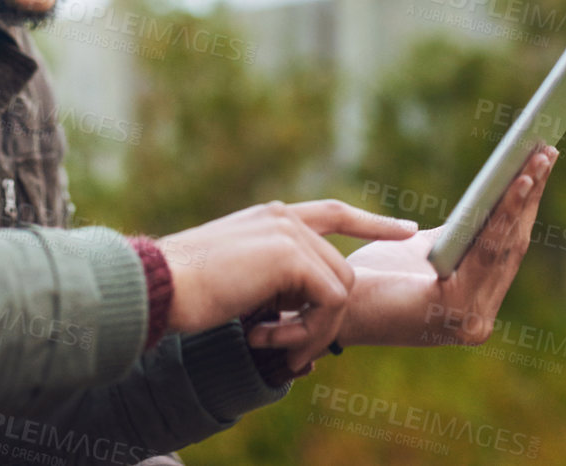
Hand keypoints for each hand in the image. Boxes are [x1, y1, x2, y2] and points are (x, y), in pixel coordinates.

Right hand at [157, 200, 415, 370]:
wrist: (158, 286)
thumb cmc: (185, 291)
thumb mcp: (238, 278)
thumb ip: (273, 280)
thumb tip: (304, 311)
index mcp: (270, 218)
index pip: (332, 213)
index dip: (370, 222)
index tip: (406, 229)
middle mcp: (282, 217)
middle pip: (340, 269)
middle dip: (326, 319)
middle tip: (291, 352)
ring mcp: (289, 232)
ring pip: (340, 289)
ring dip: (315, 331)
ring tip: (276, 348)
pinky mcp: (292, 255)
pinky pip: (330, 302)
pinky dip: (309, 332)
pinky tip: (269, 340)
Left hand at [251, 146, 557, 349]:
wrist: (322, 309)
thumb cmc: (366, 278)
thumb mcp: (420, 251)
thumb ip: (457, 237)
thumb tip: (487, 200)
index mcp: (472, 303)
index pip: (506, 247)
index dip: (526, 204)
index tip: (541, 162)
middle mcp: (479, 317)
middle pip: (513, 242)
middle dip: (531, 192)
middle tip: (546, 146)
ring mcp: (472, 320)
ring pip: (506, 243)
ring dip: (524, 196)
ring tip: (537, 156)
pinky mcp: (458, 311)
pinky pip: (486, 249)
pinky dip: (504, 213)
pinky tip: (515, 182)